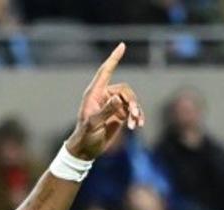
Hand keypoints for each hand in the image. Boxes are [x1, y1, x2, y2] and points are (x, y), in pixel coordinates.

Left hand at [65, 43, 143, 160]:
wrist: (86, 150)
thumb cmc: (85, 136)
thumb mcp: (94, 124)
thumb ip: (106, 110)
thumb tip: (118, 98)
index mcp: (94, 94)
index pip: (105, 72)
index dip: (114, 58)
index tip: (122, 45)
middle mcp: (104, 96)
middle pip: (124, 90)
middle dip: (131, 101)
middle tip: (133, 113)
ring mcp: (113, 105)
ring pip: (131, 100)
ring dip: (135, 111)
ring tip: (136, 124)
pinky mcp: (119, 114)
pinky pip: (133, 110)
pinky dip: (137, 116)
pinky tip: (138, 125)